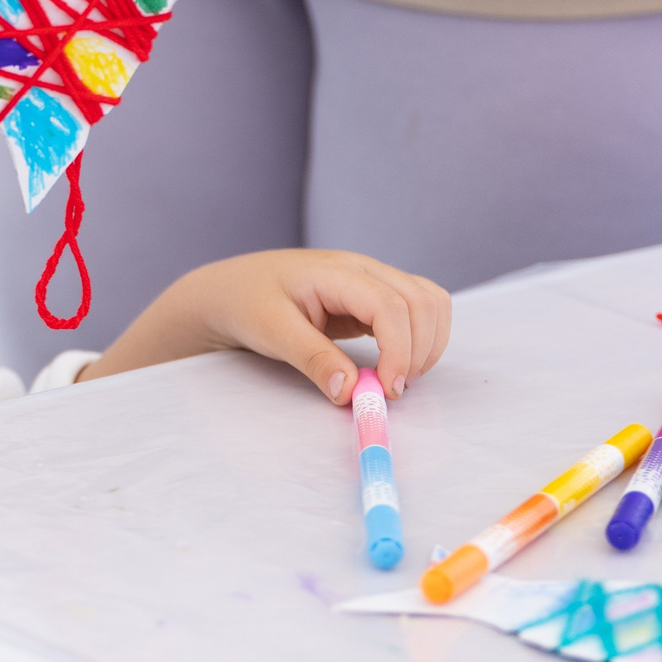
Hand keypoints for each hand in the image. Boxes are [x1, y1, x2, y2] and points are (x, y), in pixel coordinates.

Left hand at [92, 248, 450, 400]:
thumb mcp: (271, 332)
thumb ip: (312, 359)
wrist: (231, 289)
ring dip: (427, 344)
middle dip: (419, 350)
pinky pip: (418, 312)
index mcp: (336, 271)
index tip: (388, 390)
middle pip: (422, 301)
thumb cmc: (246, 302)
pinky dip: (420, 339)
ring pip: (429, 303)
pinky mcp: (374, 297)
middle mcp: (363, 269)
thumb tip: (351, 392)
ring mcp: (373, 280)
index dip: (400, 349)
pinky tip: (395, 365)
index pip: (390, 305)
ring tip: (396, 379)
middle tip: (392, 391)